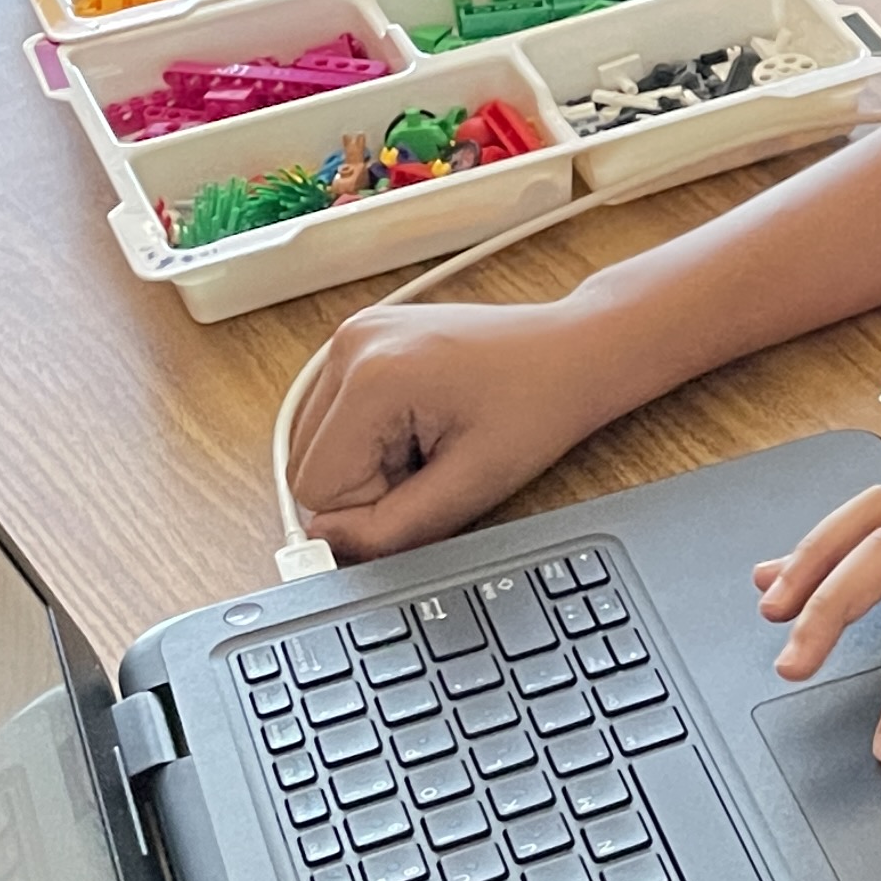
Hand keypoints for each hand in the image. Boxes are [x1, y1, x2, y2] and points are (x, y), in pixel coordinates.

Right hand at [287, 298, 621, 559]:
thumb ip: (391, 527)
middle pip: (306, 464)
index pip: (317, 488)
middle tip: (436, 462)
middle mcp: (350, 344)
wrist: (574, 352)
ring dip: (368, 461)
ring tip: (433, 438)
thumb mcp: (472, 486)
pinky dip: (370, 435)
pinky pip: (334, 417)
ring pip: (316, 444)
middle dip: (367, 484)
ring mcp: (353, 336)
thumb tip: (326, 544)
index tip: (430, 486)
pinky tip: (423, 421)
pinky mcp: (361, 339)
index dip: (370, 509)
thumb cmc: (539, 406)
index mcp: (372, 374)